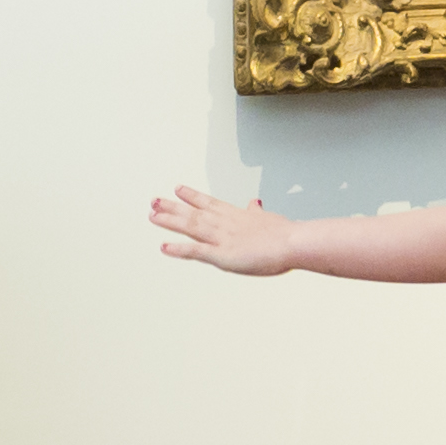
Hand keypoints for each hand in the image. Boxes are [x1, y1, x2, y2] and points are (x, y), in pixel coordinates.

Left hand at [148, 183, 294, 274]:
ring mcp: (222, 238)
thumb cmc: (286, 234)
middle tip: (154, 201)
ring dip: (170, 221)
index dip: (192, 196)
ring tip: (153, 216)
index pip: (209, 202)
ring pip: (190, 226)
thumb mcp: (268, 218)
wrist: (292, 242)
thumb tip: (253, 204)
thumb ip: (256, 213)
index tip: (178, 189)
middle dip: (172, 207)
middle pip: (194, 212)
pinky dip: (179, 249)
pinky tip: (165, 246)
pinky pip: (195, 251)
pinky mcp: (222, 254)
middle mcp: (225, 223)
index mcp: (237, 215)